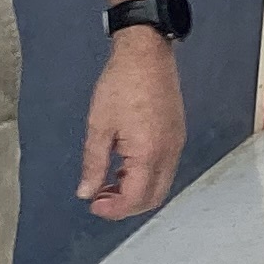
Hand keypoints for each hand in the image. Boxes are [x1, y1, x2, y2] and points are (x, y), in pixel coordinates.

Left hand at [82, 29, 187, 218]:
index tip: (93, 204)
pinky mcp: (177, 135)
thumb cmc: (122, 83)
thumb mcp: (99, 126)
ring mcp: (176, 144)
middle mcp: (169, 153)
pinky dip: (146, 176)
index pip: (135, 199)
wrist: (146, 53)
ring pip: (160, 185)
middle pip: (152, 198)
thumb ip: (93, 163)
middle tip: (100, 197)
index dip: (113, 209)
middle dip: (126, 206)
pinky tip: (125, 165)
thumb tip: (86, 191)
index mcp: (148, 153)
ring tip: (109, 181)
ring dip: (136, 191)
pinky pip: (165, 168)